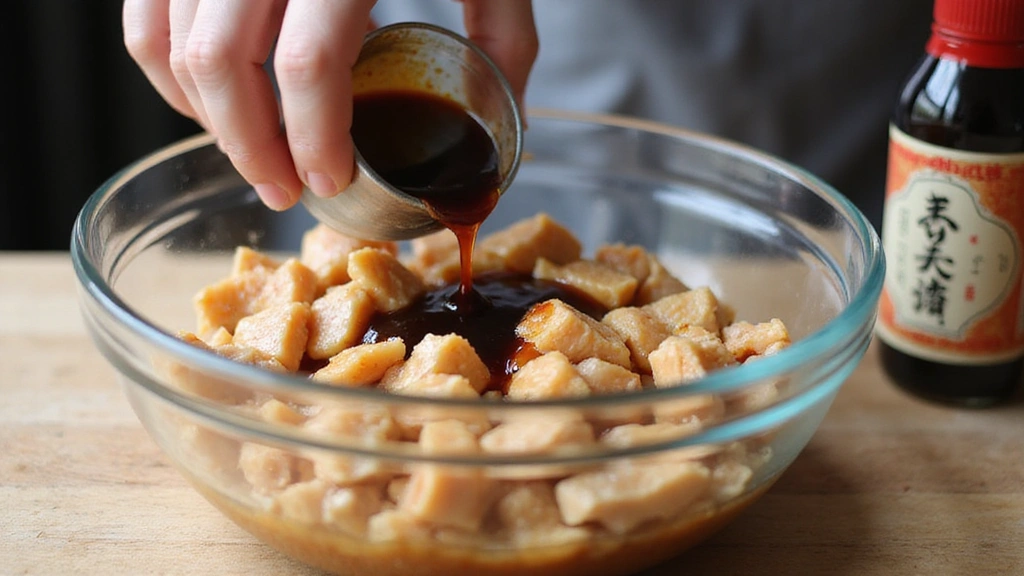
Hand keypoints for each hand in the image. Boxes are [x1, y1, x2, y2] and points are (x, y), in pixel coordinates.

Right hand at [123, 0, 537, 210]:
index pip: (305, 59)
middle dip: (250, 147)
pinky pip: (146, 19)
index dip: (311, 137)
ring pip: (174, 44)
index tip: (328, 180)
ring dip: (210, 119)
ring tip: (256, 159)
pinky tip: (210, 108)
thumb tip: (494, 130)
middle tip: (285, 190)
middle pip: (222, 62)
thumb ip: (501, 39)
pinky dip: (168, 72)